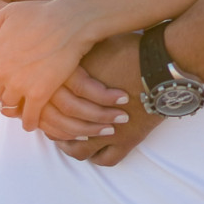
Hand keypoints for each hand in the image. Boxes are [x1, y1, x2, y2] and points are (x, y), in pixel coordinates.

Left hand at [0, 0, 94, 130]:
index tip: (4, 84)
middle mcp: (2, 72)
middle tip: (15, 97)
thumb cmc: (41, 14)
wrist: (69, 21)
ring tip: (23, 109)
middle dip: (4, 96)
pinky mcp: (39, 95)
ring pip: (10, 107)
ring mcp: (19, 85)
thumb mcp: (7, 12)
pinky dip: (30, 122)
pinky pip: (29, 117)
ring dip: (16, 110)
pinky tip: (33, 122)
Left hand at [47, 35, 158, 165]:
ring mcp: (104, 131)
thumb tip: (69, 50)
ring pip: (79, 150)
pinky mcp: (125, 141)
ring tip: (71, 143)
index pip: (49, 106)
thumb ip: (80, 55)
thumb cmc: (130, 49)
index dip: (44, 109)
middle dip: (54, 130)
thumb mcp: (97, 44)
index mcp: (71, 88)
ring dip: (73, 148)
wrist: (159, 65)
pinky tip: (97, 151)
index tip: (45, 108)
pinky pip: (106, 159)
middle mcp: (83, 114)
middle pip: (59, 130)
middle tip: (52, 129)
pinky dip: (98, 157)